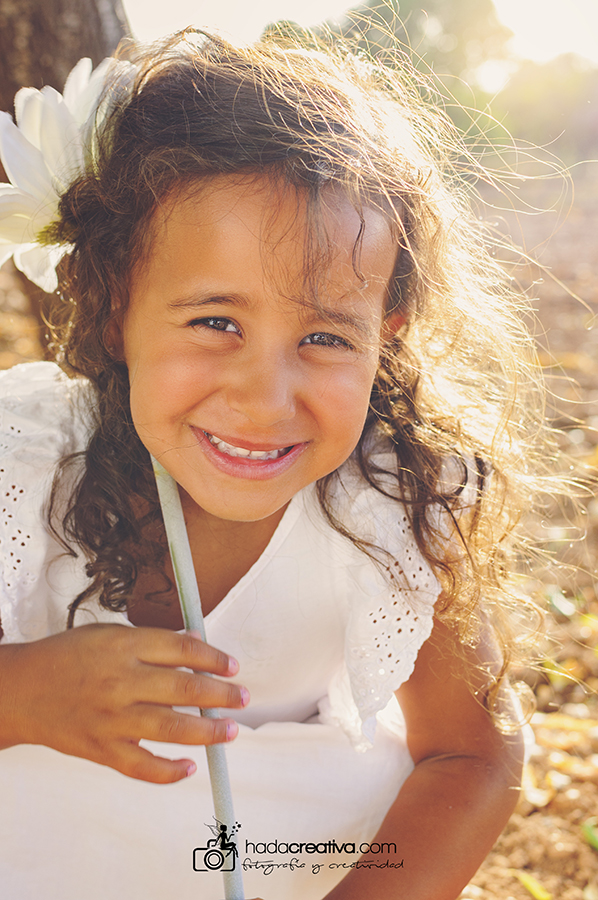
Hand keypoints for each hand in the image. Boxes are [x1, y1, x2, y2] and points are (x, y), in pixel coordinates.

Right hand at [0, 624, 246, 782]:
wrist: (22, 691)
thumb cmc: (68, 656)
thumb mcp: (108, 633)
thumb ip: (152, 641)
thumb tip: (196, 645)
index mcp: (124, 646)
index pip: (183, 650)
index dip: (214, 658)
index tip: (233, 666)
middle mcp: (121, 682)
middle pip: (185, 690)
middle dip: (222, 695)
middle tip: (243, 698)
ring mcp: (112, 719)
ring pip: (171, 729)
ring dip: (208, 732)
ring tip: (230, 731)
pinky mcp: (102, 749)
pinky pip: (142, 767)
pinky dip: (169, 771)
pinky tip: (190, 766)